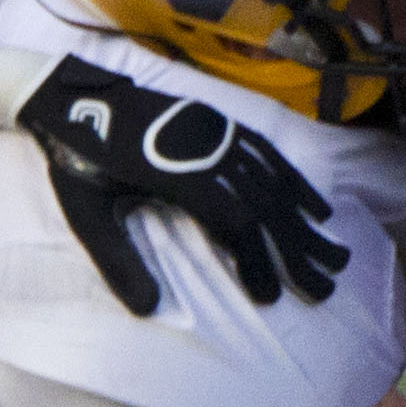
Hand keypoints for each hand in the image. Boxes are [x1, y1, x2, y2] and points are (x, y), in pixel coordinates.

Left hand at [17, 58, 349, 317]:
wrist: (71, 97)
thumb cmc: (76, 160)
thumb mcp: (86, 215)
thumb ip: (118, 261)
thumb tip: (148, 309)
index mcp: (176, 172)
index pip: (233, 221)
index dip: (256, 259)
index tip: (268, 297)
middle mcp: (206, 149)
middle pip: (264, 204)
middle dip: (297, 249)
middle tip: (323, 288)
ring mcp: (216, 132)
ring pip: (272, 182)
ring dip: (305, 223)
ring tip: (334, 258)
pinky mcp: (219, 124)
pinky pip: (267, 154)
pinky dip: (295, 182)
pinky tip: (317, 208)